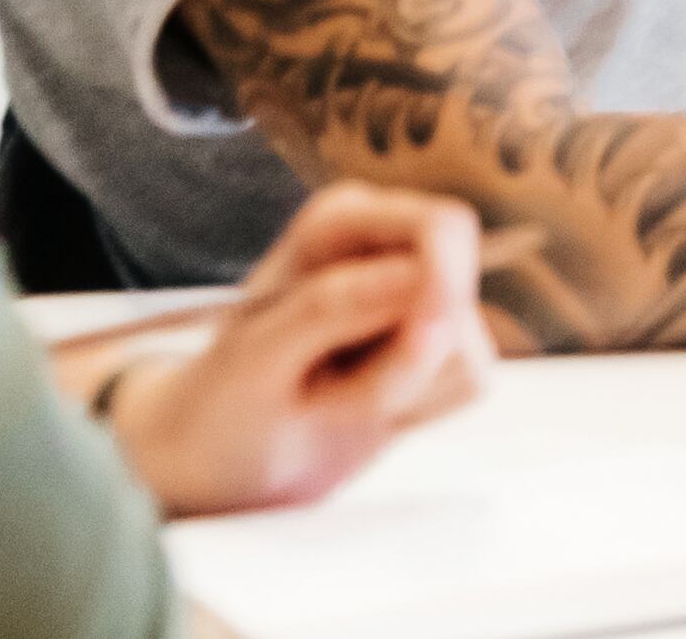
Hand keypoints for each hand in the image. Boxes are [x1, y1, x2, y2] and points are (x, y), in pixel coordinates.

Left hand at [102, 184, 495, 518]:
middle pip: (461, 292)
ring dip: (402, 394)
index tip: (421, 343)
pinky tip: (359, 410)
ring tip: (328, 401)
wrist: (216, 464)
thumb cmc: (220, 404)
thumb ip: (331, 309)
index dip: (445, 283)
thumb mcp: (257, 357)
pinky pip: (469, 382)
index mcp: (341, 222)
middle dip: (409, 361)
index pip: (442, 227)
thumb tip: (418, 279)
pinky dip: (417, 412)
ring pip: (468, 346)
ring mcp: (417, 300)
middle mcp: (388, 249)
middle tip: (332, 394)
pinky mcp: (438, 351)